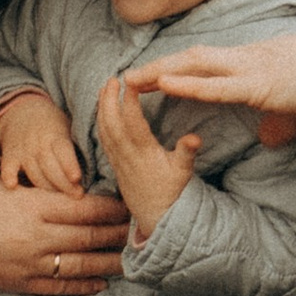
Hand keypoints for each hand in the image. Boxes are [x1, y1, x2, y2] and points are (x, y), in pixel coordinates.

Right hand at [0, 89, 82, 192]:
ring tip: (58, 202)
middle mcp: (39, 142)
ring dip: (46, 188)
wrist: (23, 112)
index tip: (77, 179)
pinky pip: (8, 168)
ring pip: (34, 174)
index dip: (69, 165)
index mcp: (56, 135)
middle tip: (76, 197)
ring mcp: (23, 150)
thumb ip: (79, 146)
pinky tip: (12, 186)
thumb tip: (104, 164)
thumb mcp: (69, 128)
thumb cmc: (54, 127)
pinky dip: (8, 176)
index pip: (63, 151)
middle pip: (50, 168)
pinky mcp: (10, 156)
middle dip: (63, 185)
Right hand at [0, 175, 129, 295]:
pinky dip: (83, 286)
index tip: (131, 206)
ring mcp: (28, 264)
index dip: (114, 209)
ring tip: (131, 261)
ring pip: (81, 265)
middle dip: (119, 235)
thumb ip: (42, 196)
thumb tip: (78, 200)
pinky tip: (100, 283)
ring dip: (109, 263)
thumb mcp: (8, 188)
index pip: (86, 208)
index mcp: (33, 206)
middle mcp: (36, 236)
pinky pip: (59, 288)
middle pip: (90, 236)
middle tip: (142, 232)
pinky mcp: (18, 284)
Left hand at [95, 73, 202, 238]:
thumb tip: (194, 137)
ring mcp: (118, 160)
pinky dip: (101, 121)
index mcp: (145, 154)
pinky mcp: (115, 164)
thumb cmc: (172, 193)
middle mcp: (127, 155)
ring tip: (105, 88)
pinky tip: (103, 110)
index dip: (130, 101)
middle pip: (112, 123)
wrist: (156, 216)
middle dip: (109, 99)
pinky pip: (103, 139)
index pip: (133, 122)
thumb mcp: (184, 173)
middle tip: (113, 79)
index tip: (132, 82)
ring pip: (104, 130)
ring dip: (102, 107)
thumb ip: (187, 153)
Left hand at [130, 25, 295, 157]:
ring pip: (195, 66)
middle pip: (192, 58)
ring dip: (160, 72)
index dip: (178, 68)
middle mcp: (248, 59)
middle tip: (124, 77)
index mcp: (257, 62)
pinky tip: (161, 83)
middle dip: (157, 67)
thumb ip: (282, 120)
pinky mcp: (260, 84)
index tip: (151, 75)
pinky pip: (215, 83)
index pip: (209, 63)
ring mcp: (252, 68)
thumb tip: (269, 137)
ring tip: (128, 81)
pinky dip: (186, 83)